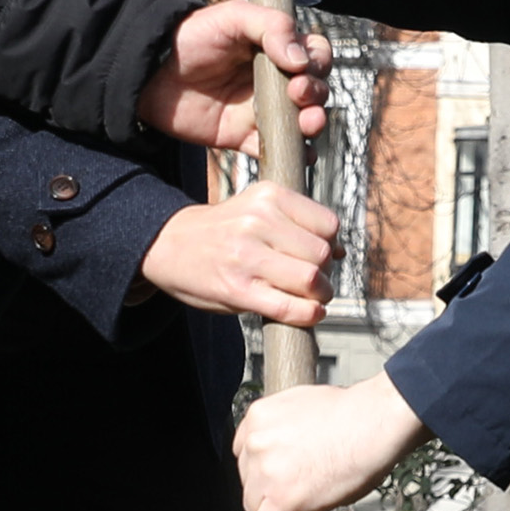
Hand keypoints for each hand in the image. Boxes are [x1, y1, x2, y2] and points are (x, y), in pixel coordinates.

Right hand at [137, 184, 341, 325]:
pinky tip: (308, 313)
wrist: (168, 245)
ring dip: (320, 295)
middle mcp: (258, 221)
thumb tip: (341, 252)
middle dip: (325, 272)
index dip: (331, 245)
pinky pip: (288, 307)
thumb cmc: (221, 231)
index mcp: (268, 195)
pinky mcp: (238, 290)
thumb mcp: (256, 209)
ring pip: (311, 279)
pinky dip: (307, 315)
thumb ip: (296, 225)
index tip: (317, 255)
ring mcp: (247, 256)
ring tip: (309, 296)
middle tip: (313, 281)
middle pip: (322, 254)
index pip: (328, 225)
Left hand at [138, 0, 328, 156]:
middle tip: (299, 95)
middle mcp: (274, 79)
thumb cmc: (190, 38)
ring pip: (302, 121)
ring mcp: (261, 109)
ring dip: (313, 124)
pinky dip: (293, 154)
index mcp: (275, 48)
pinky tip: (299, 154)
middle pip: (315, 89)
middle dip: (317, 95)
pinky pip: (276, 148)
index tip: (302, 70)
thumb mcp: (231, 17)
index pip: (314, 54)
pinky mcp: (244, 136)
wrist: (149, 73)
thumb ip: (270, 26)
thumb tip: (300, 58)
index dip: (318, 63)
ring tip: (307, 125)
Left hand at [236, 371, 424, 510]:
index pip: (243, 453)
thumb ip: (283, 426)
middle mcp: (256, 444)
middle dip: (265, 489)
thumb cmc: (352, 412)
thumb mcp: (301, 404)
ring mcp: (267, 473)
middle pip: (247, 480)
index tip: (271, 478)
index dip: (259, 469)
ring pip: (253, 506)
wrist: (374, 421)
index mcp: (258, 418)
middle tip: (290, 493)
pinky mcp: (283, 500)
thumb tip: (287, 447)